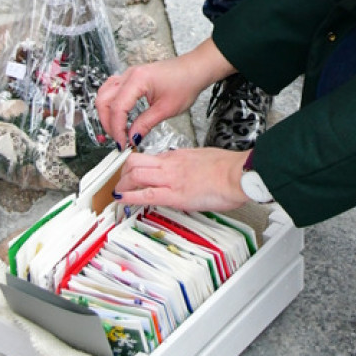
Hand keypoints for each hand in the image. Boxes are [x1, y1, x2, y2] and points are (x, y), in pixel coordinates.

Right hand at [96, 40, 236, 148]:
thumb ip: (145, 124)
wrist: (195, 69)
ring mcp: (130, 74)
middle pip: (104, 100)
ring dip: (106, 113)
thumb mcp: (166, 109)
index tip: (122, 144)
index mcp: (138, 80)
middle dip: (107, 122)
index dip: (117, 129)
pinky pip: (112, 90)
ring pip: (105, 94)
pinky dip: (111, 104)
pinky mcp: (132, 77)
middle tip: (117, 139)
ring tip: (116, 129)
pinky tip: (118, 115)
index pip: (117, 108)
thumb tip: (131, 138)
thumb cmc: (186, 82)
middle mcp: (130, 74)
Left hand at [112, 147, 247, 212]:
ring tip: (118, 193)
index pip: (149, 157)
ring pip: (135, 174)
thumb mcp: (204, 158)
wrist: (237, 173)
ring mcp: (171, 178)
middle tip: (120, 182)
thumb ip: (191, 164)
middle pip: (136, 161)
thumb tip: (188, 170)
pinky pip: (146, 194)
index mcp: (179, 155)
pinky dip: (130, 197)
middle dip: (123, 173)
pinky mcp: (174, 195)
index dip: (136, 165)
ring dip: (122, 184)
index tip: (132, 172)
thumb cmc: (228, 167)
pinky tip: (122, 200)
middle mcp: (171, 164)